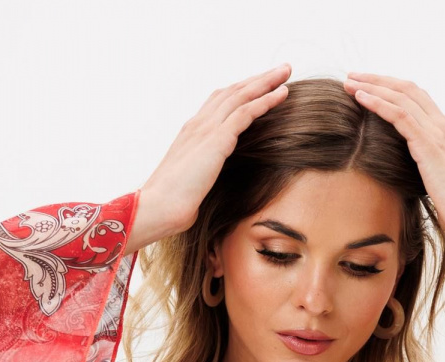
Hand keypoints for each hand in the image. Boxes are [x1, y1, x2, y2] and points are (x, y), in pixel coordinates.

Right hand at [124, 64, 291, 254]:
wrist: (159, 208)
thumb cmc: (171, 205)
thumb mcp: (192, 183)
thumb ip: (203, 173)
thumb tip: (209, 182)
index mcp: (191, 133)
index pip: (219, 102)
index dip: (241, 91)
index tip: (260, 85)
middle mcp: (198, 124)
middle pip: (232, 92)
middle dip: (258, 79)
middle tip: (281, 69)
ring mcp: (206, 129)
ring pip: (241, 96)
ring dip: (266, 82)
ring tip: (286, 72)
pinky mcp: (216, 140)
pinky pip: (245, 113)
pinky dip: (265, 101)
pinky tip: (282, 95)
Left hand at [342, 71, 444, 242]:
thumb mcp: (442, 184)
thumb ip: (429, 173)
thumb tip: (416, 182)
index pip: (417, 99)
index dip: (391, 90)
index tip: (368, 88)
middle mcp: (442, 126)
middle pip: (406, 89)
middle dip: (378, 80)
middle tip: (352, 76)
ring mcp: (437, 132)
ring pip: (400, 97)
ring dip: (372, 87)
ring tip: (349, 82)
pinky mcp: (429, 145)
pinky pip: (399, 114)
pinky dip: (377, 103)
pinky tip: (360, 97)